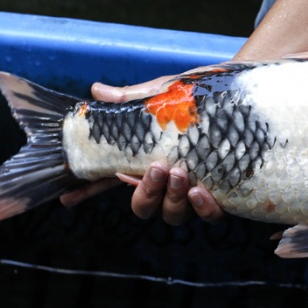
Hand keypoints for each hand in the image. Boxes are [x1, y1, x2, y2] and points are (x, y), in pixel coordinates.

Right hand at [59, 77, 224, 224]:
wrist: (239, 91)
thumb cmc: (196, 95)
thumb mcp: (163, 94)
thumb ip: (132, 99)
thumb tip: (97, 91)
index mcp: (147, 160)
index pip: (111, 180)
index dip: (89, 191)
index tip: (68, 197)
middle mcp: (168, 181)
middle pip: (144, 207)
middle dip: (145, 194)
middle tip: (157, 169)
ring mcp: (193, 189)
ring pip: (173, 215)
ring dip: (172, 199)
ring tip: (180, 174)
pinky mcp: (223, 192)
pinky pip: (210, 216)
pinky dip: (204, 209)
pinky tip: (202, 192)